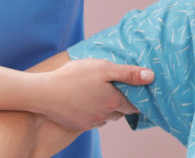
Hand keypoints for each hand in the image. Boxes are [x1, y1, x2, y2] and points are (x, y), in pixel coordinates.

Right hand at [23, 58, 150, 130]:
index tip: (136, 90)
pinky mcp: (78, 125)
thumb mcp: (103, 68)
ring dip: (106, 107)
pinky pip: (91, 120)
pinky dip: (92, 112)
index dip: (137, 97)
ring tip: (98, 92)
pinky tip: (84, 100)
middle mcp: (105, 116)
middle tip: (115, 88)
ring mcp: (91, 122)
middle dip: (120, 101)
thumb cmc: (73, 77)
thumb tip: (151, 77)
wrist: (43, 93)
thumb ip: (128, 73)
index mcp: (114, 102)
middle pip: (120, 111)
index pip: (135, 105)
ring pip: (106, 116)